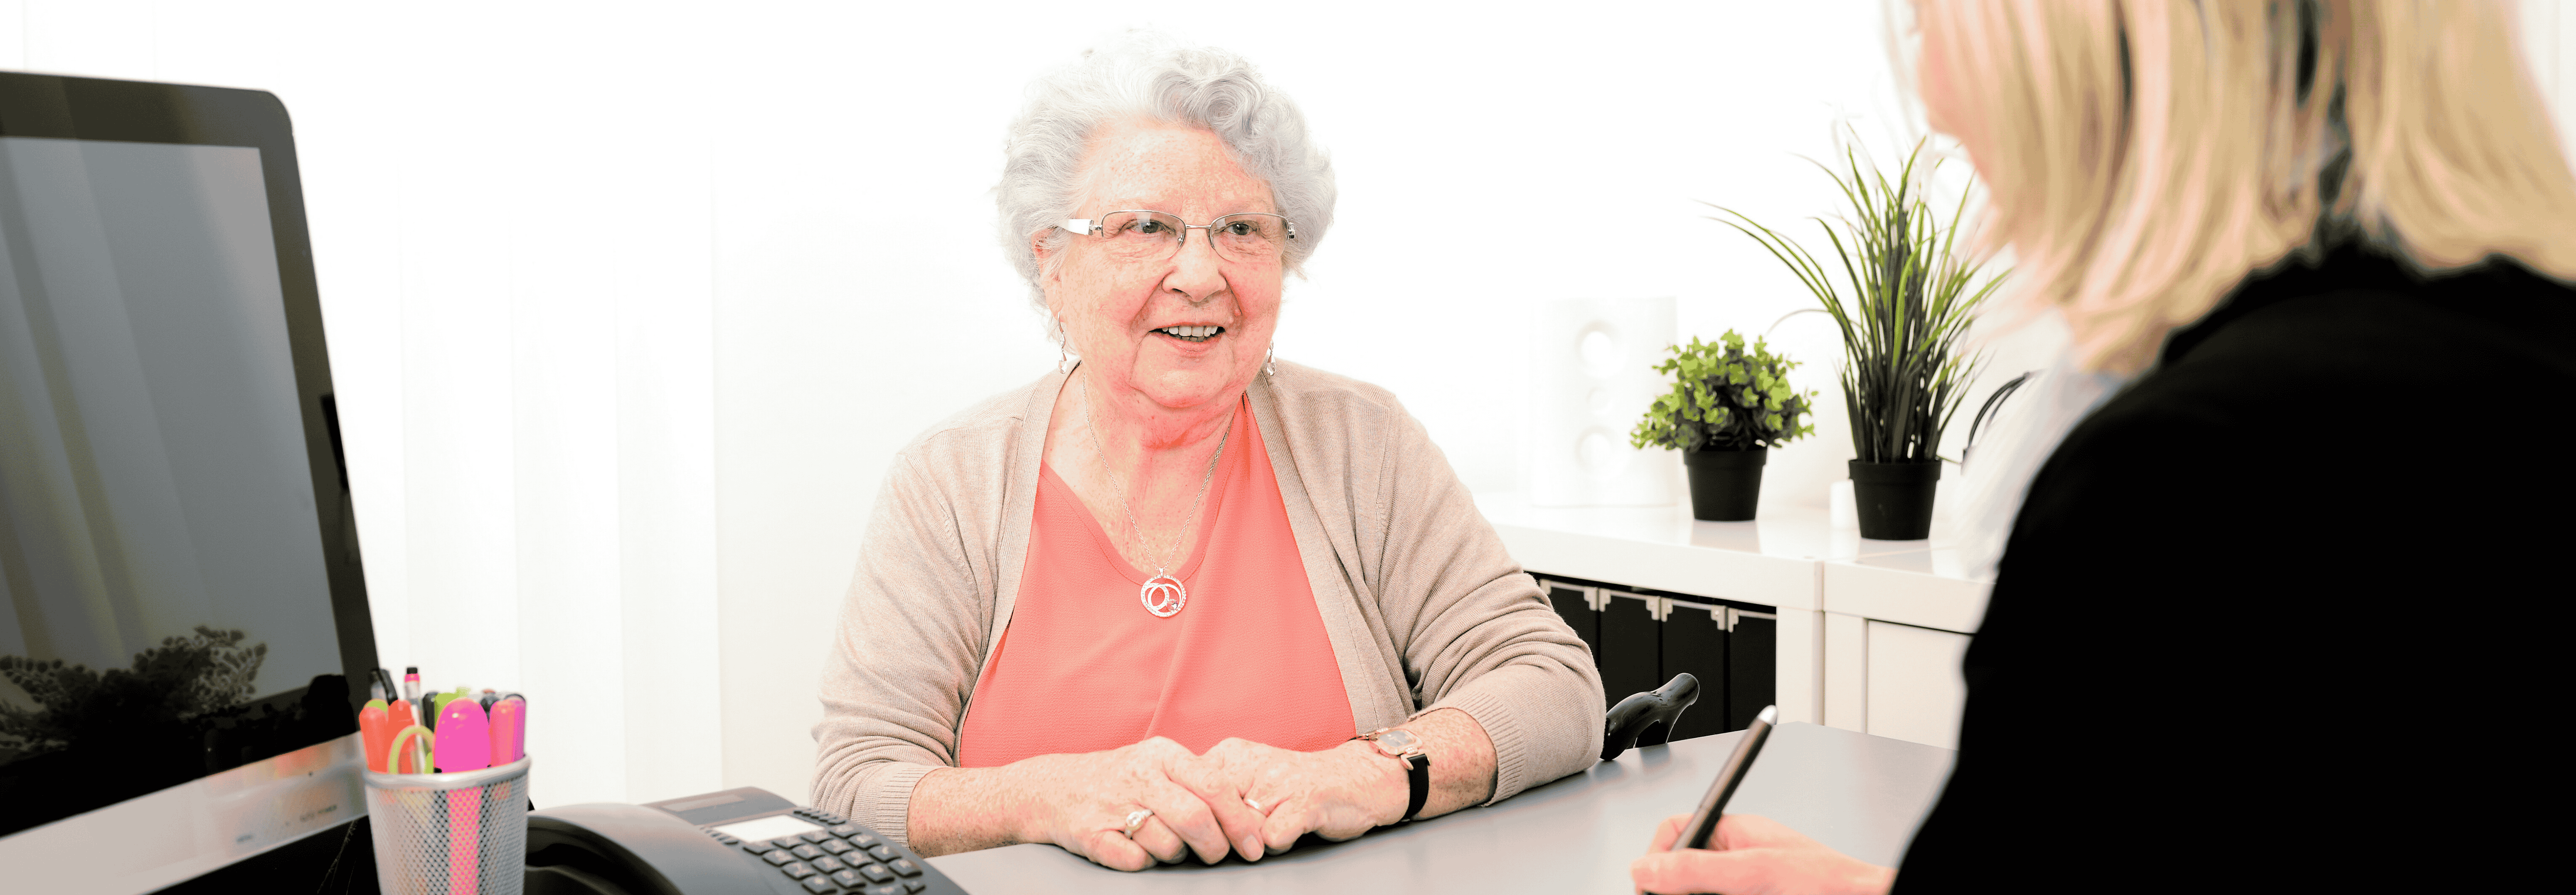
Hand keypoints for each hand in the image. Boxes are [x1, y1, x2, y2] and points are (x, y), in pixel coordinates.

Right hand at [1009, 736, 1239, 870]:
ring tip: (1167, 844)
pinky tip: (1138, 848)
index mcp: (1163, 755)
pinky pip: (1136, 861)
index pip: (1215, 786)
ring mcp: (1113, 804)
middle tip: (1218, 855)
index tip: (1255, 845)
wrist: (1056, 788)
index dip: (1241, 820)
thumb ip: (1199, 783)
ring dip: (1176, 854)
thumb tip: (1249, 816)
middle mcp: (1140, 775)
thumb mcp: (1160, 765)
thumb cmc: (1122, 779)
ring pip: (1168, 845)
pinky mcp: (1092, 834)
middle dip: (1216, 846)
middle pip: (1196, 819)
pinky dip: (1145, 862)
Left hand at [1175, 737, 1407, 858]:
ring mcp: (1280, 781)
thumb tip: (1174, 823)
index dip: (1191, 822)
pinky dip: (1278, 843)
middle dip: (1218, 836)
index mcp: (1231, 755)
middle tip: (1235, 839)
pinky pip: (1274, 837)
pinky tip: (1290, 832)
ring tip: (1268, 832)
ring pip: (1241, 829)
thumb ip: (1214, 795)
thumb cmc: (1297, 786)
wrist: (1358, 779)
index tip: (1197, 834)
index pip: (1188, 793)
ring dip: (1250, 841)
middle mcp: (1251, 763)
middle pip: (1211, 814)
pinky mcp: (1307, 800)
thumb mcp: (1247, 779)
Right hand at [1629, 814, 1894, 894]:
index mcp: (1735, 833)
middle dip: (1677, 889)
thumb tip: (1648, 868)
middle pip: (1682, 871)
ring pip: (1699, 890)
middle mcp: (1737, 859)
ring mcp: (1745, 885)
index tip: (1651, 884)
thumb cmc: (1831, 883)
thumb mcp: (1755, 871)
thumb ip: (1698, 868)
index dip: (1659, 857)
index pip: (1677, 831)